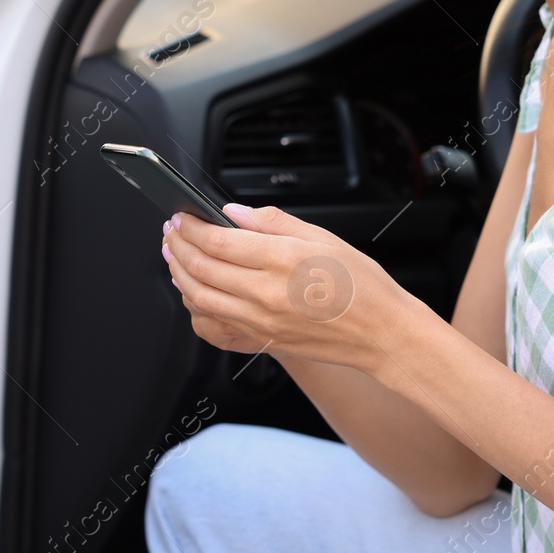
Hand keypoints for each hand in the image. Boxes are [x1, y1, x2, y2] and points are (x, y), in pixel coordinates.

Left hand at [161, 202, 418, 371]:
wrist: (382, 334)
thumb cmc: (361, 286)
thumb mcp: (322, 237)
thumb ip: (271, 221)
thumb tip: (234, 212)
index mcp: (282, 259)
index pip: (217, 240)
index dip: (191, 227)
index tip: (182, 217)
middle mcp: (266, 293)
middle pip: (201, 268)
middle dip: (178, 247)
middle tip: (171, 233)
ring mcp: (261, 321)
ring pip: (200, 298)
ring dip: (179, 275)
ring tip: (174, 257)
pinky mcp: (261, 340)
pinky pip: (213, 325)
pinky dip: (195, 308)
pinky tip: (193, 293)